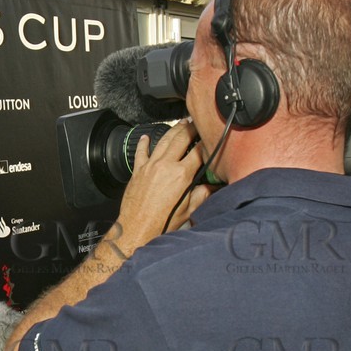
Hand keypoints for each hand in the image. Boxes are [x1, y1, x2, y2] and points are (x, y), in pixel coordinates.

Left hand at [114, 121, 209, 249]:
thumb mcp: (189, 210)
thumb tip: (214, 185)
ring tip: (180, 124)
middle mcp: (165, 165)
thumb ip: (203, 193)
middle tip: (196, 122)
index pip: (198, 152)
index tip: (211, 137)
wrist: (136, 228)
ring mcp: (150, 166)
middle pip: (181, 138)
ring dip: (173, 130)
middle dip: (190, 128)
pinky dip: (144, 143)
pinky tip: (147, 137)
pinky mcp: (138, 170)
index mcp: (181, 175)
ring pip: (163, 141)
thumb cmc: (162, 223)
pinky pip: (141, 151)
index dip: (206, 143)